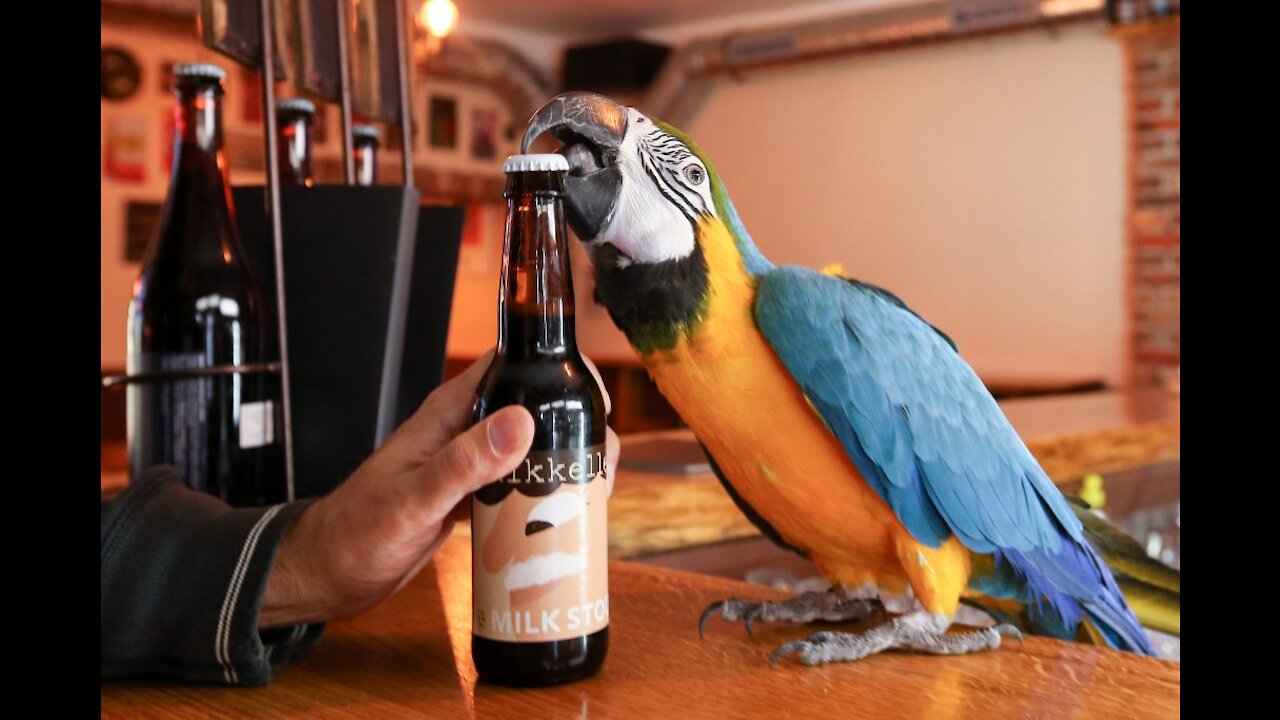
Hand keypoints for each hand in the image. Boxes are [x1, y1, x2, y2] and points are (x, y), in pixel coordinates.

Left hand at [260, 352, 619, 627]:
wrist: (329, 575)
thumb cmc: (357, 534)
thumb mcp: (414, 501)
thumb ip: (463, 463)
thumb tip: (520, 423)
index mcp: (452, 410)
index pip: (515, 362)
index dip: (559, 368)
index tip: (593, 402)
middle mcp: (468, 428)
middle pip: (538, 406)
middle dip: (578, 425)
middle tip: (599, 467)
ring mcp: (474, 461)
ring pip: (537, 446)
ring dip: (568, 463)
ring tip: (593, 495)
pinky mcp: (477, 494)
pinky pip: (524, 483)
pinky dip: (549, 495)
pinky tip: (569, 518)